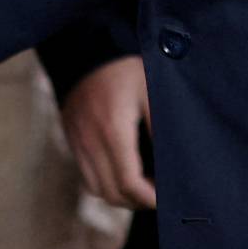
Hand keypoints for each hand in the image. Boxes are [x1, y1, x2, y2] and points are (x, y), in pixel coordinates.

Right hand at [60, 55, 155, 209]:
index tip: (167, 195)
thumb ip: (162, 127)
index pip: (129, 182)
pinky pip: (86, 176)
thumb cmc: (127, 68)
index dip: (150, 198)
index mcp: (112, 128)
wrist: (88, 48)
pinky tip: (124, 171)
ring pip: (97, 190)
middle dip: (138, 201)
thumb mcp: (152, 91)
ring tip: (143, 184)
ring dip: (121, 195)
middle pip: (113, 193)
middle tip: (159, 191)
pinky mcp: (71, 138)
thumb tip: (176, 163)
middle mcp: (89, 139)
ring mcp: (77, 140)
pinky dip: (106, 183)